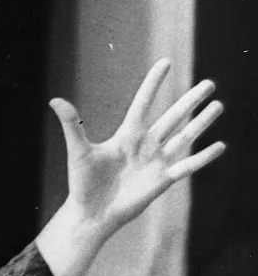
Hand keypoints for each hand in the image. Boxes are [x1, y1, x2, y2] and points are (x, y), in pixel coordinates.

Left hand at [50, 59, 224, 240]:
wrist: (91, 213)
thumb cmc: (82, 183)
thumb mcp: (78, 151)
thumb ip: (72, 125)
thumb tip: (55, 100)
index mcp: (126, 135)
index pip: (144, 103)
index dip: (154, 83)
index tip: (165, 62)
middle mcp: (145, 145)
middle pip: (172, 117)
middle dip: (190, 101)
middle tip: (209, 83)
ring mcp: (156, 162)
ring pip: (184, 137)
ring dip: (201, 122)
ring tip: (218, 105)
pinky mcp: (162, 181)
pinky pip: (187, 166)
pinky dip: (203, 157)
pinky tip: (220, 145)